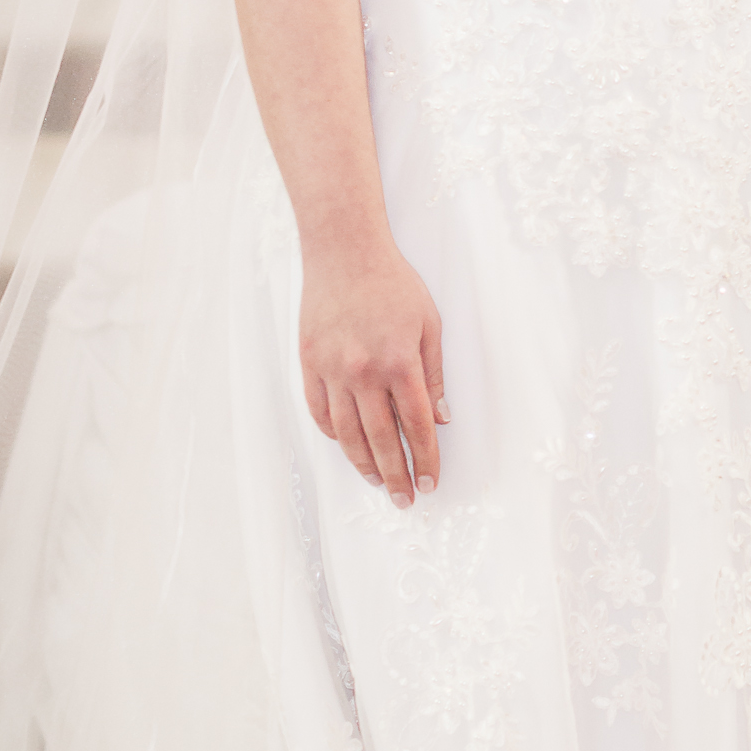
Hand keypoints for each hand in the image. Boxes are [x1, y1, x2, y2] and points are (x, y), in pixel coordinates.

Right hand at [300, 236, 447, 504]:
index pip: (415, 426)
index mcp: (400, 363)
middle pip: (381, 439)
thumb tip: (441, 418)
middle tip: (405, 499)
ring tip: (378, 482)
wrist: (344, 251)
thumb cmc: (393, 283)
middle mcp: (364, 373)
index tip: (430, 482)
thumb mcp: (429, 324)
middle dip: (396, 475)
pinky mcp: (309, 363)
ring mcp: (332, 370)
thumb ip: (434, 374)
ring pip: (347, 433)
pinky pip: (319, 411)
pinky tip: (346, 447)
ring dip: (363, 464)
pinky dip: (333, 434)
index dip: (425, 459)